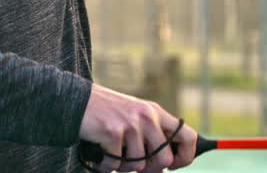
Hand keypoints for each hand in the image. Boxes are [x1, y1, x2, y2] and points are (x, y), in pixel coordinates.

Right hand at [78, 83, 198, 171]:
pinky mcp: (113, 132)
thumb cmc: (107, 113)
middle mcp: (147, 117)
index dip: (185, 157)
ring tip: (112, 154)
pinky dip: (106, 165)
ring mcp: (130, 124)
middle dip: (150, 169)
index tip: (172, 165)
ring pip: (138, 165)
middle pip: (164, 159)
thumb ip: (152, 136)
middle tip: (135, 164)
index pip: (188, 136)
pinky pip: (116, 164)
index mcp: (156, 113)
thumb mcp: (135, 117)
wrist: (77, 100)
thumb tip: (164, 168)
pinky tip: (100, 155)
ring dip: (123, 166)